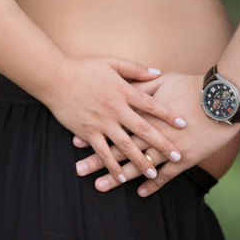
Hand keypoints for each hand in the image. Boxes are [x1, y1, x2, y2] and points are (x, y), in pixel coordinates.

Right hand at [38, 56, 187, 186]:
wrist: (55, 78)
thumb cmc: (84, 68)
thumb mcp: (112, 62)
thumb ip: (135, 69)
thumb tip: (158, 72)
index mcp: (123, 91)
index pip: (151, 104)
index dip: (168, 114)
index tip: (183, 124)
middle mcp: (115, 109)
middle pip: (143, 129)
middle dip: (161, 144)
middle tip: (177, 155)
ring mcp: (101, 122)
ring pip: (125, 146)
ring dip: (140, 161)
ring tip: (153, 172)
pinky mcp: (87, 132)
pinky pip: (103, 152)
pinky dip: (113, 166)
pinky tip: (123, 177)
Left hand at [72, 71, 239, 195]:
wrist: (222, 100)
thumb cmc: (192, 87)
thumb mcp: (163, 81)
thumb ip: (140, 85)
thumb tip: (122, 85)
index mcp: (145, 114)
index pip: (115, 126)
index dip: (97, 134)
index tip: (76, 142)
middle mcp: (153, 134)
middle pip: (121, 149)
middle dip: (99, 161)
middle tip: (79, 171)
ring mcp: (169, 149)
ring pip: (138, 165)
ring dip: (119, 177)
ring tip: (100, 186)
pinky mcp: (185, 159)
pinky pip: (166, 176)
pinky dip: (153, 184)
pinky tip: (139, 192)